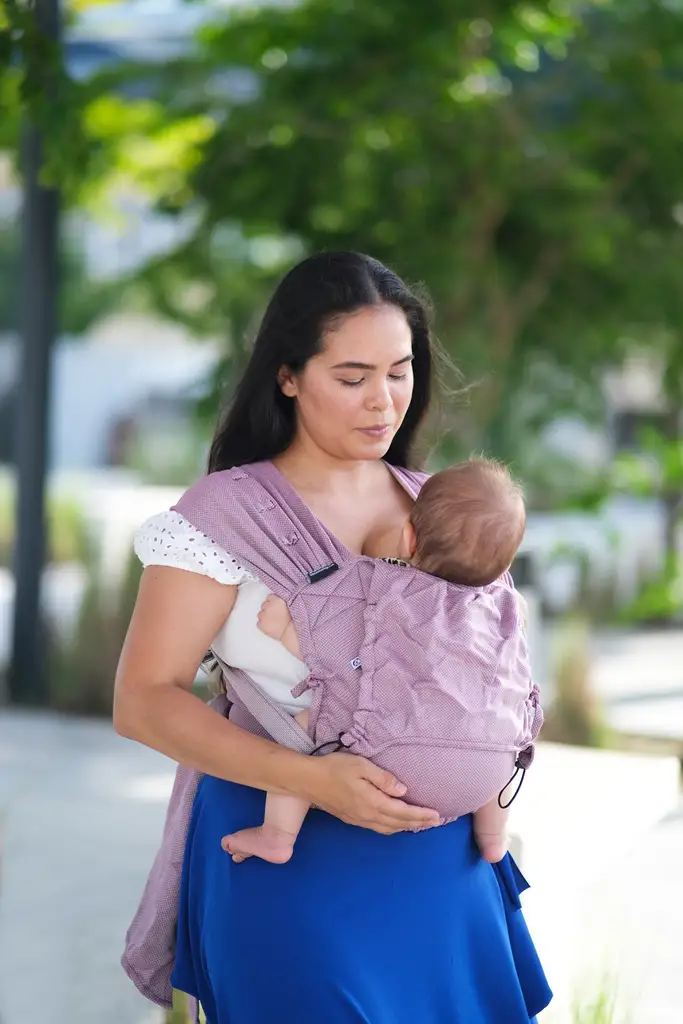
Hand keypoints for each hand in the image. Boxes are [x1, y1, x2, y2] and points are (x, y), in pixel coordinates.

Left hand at [257, 594, 291, 641]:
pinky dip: (263, 625)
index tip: (276, 607)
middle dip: (268, 609)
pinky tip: (270, 627)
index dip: (273, 603)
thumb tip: (277, 603)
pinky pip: (259, 623)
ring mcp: (263, 615)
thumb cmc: (294, 621)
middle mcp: (269, 606)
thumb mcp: (291, 606)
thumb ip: (282, 602)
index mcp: (277, 600)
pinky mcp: (260, 624)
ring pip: (260, 614)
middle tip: (275, 615)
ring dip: (265, 617)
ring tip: (273, 622)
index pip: (269, 597)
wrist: (291, 632)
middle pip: (264, 605)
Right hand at [305, 752, 440, 834]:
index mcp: (372, 802)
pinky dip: (393, 827)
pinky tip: (396, 823)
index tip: (437, 815)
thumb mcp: (361, 766)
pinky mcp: (352, 819)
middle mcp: (368, 816)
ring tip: (420, 824)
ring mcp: (359, 820)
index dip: (421, 815)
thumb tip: (403, 791)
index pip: (403, 812)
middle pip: (398, 823)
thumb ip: (383, 779)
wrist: (307, 780)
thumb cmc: (334, 768)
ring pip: (389, 828)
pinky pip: (378, 828)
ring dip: (406, 827)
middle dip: (418, 823)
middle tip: (435, 821)